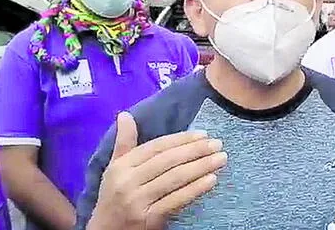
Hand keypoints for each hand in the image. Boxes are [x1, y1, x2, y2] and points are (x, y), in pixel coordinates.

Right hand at [88, 112, 226, 229]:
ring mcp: (138, 201)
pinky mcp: (149, 219)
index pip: (156, 147)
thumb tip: (125, 114)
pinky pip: (177, 200)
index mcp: (121, 166)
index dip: (181, 139)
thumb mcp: (114, 169)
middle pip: (168, 161)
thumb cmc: (113, 197)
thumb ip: (124, 142)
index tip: (203, 134)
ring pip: (175, 179)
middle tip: (218, 144)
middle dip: (196, 150)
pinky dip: (196, 189)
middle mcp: (128, 181)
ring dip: (201, 167)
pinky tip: (211, 180)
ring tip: (220, 159)